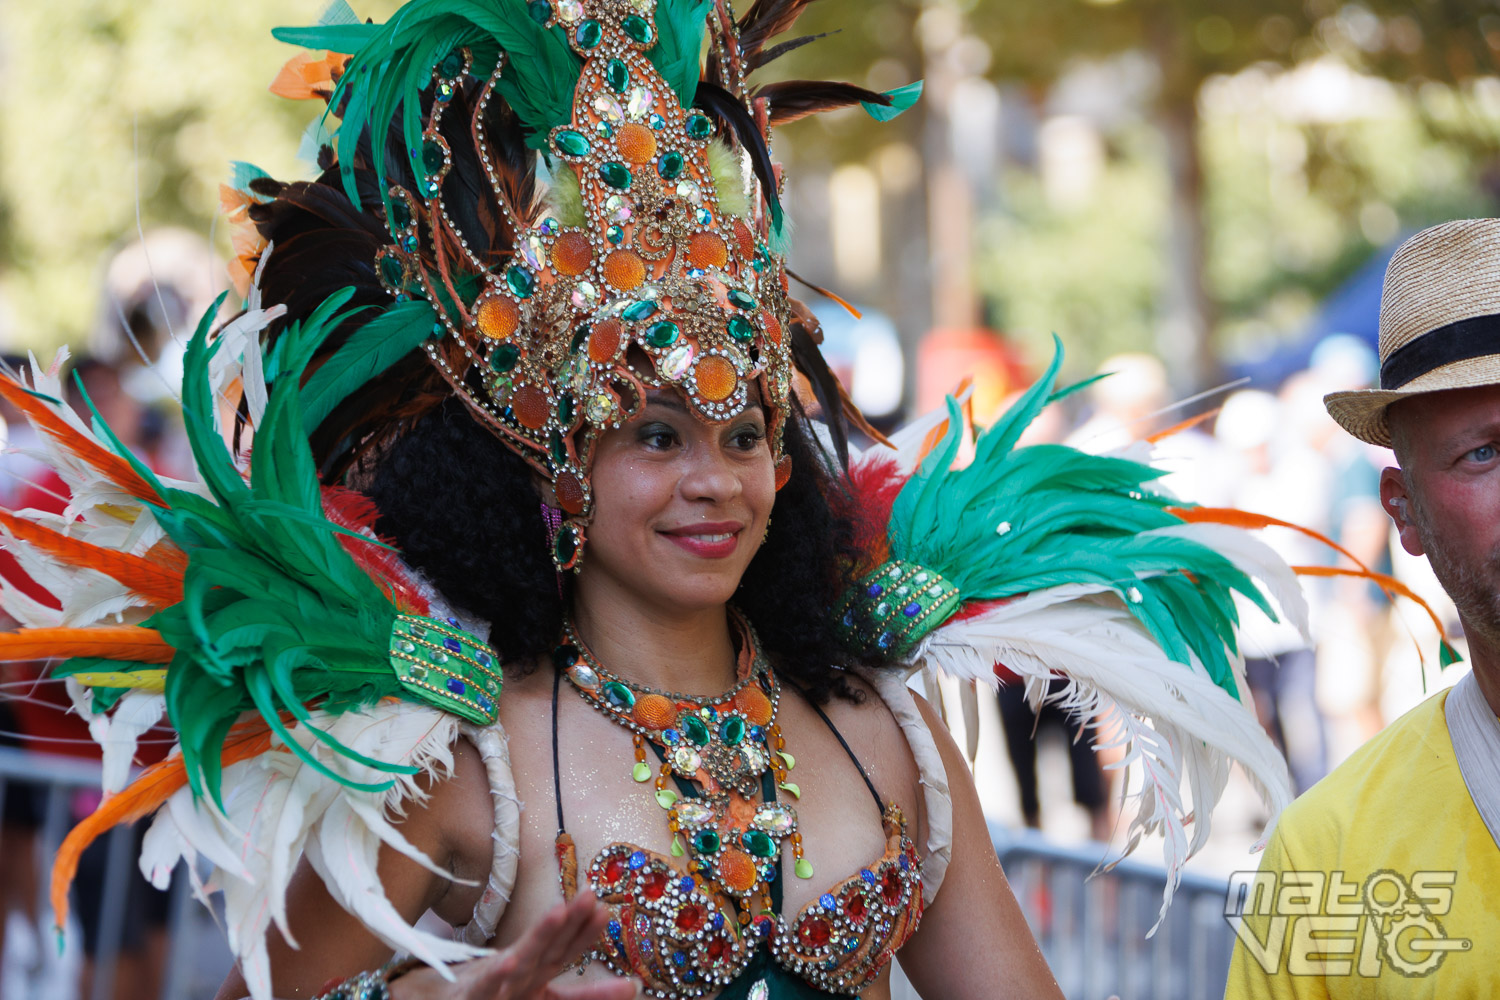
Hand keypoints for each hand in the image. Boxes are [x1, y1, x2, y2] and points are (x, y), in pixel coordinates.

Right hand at [390, 893, 635, 999]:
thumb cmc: (496, 995)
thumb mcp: (545, 998)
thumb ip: (585, 996)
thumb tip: (633, 987)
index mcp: (539, 973)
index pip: (567, 951)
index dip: (586, 934)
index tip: (606, 912)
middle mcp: (522, 973)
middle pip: (551, 947)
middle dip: (572, 923)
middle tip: (593, 897)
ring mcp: (499, 981)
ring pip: (523, 957)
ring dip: (540, 934)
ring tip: (559, 912)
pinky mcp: (476, 993)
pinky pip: (488, 984)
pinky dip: (498, 973)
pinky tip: (510, 962)